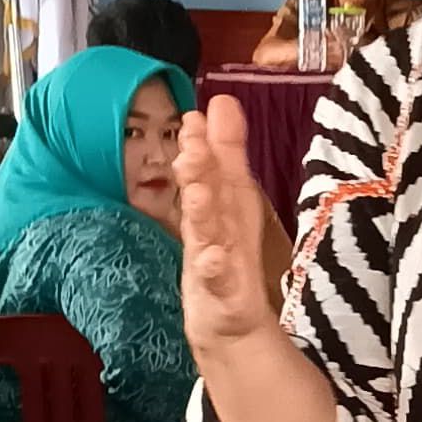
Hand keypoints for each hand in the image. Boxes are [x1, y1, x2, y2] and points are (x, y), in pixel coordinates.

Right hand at [176, 97, 274, 346]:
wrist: (226, 319)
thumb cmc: (224, 250)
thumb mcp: (230, 195)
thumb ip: (225, 150)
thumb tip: (220, 101)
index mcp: (216, 203)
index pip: (207, 168)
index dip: (200, 144)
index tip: (192, 117)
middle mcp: (209, 226)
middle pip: (203, 194)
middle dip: (197, 169)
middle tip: (191, 141)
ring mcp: (211, 259)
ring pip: (205, 232)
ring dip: (201, 212)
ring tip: (198, 192)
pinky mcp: (219, 292)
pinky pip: (216, 278)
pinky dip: (214, 268)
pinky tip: (214, 258)